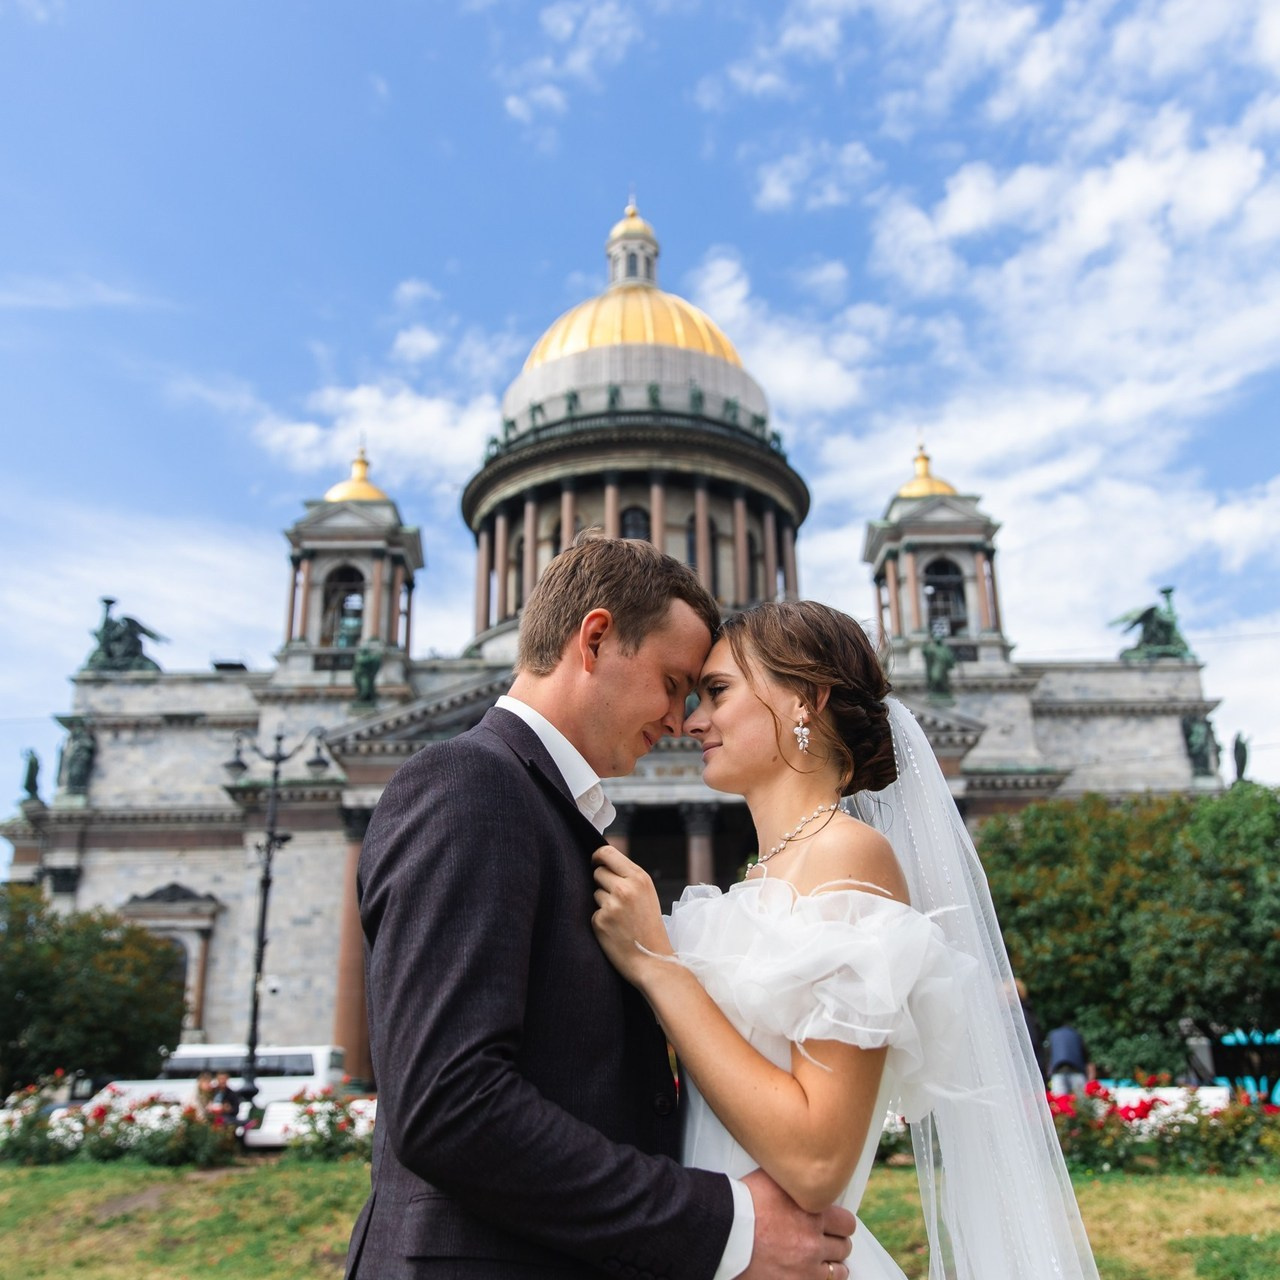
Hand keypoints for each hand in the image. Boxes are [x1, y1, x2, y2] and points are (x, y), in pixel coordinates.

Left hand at [591, 844, 672, 983]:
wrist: (653, 960)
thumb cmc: (649, 927)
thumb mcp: (647, 894)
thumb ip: (628, 877)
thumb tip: (602, 862)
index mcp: (639, 878)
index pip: (608, 852)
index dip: (598, 856)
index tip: (595, 862)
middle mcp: (625, 888)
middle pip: (598, 871)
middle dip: (602, 882)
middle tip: (615, 898)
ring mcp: (612, 905)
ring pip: (595, 892)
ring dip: (602, 902)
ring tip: (620, 918)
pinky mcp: (600, 921)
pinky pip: (593, 912)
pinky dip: (601, 919)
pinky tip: (614, 930)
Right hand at [738, 1169, 854, 1279]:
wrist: (725, 1232)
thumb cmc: (743, 1203)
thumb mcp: (772, 1180)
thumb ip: (793, 1181)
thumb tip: (801, 1172)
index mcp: (813, 1212)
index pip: (846, 1222)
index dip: (840, 1223)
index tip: (835, 1224)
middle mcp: (814, 1240)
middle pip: (843, 1246)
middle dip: (836, 1242)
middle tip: (827, 1240)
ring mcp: (807, 1266)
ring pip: (838, 1270)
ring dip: (833, 1264)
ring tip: (825, 1260)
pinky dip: (822, 1278)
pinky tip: (815, 1272)